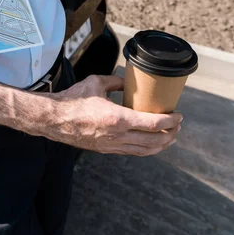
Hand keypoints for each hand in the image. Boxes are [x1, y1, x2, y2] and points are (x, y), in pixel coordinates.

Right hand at [49, 75, 182, 155]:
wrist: (54, 118)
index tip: (179, 115)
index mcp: (118, 118)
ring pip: (145, 150)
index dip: (171, 121)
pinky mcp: (106, 150)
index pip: (154, 123)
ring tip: (170, 138)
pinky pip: (132, 152)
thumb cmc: (73, 100)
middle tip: (178, 126)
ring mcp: (112, 145)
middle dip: (171, 134)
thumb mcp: (96, 82)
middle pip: (154, 140)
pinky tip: (150, 144)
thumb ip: (116, 82)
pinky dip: (146, 149)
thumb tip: (128, 82)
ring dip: (161, 145)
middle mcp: (117, 135)